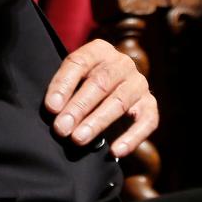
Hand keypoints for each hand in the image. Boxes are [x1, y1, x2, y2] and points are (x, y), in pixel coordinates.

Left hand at [44, 38, 158, 157]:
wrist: (113, 91)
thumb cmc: (84, 86)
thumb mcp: (73, 80)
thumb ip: (63, 91)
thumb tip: (54, 111)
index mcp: (99, 50)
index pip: (79, 62)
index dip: (64, 85)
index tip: (51, 108)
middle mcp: (122, 63)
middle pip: (100, 82)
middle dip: (78, 107)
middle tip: (61, 128)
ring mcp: (139, 83)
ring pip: (120, 101)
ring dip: (98, 122)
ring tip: (78, 139)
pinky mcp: (150, 105)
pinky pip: (146, 121)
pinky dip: (131, 137)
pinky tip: (115, 151)